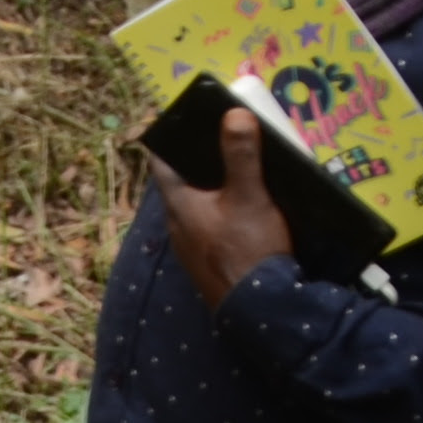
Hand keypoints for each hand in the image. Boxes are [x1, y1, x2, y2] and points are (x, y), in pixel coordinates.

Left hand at [162, 105, 296, 307]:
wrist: (260, 310)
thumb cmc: (247, 247)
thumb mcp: (248, 196)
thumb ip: (241, 155)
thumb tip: (234, 112)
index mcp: (177, 203)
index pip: (162, 162)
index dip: (171, 139)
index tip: (183, 121)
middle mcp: (176, 224)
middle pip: (181, 184)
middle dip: (199, 164)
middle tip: (221, 143)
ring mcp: (191, 248)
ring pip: (197, 209)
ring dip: (213, 191)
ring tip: (238, 174)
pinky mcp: (209, 264)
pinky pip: (210, 229)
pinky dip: (223, 215)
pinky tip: (245, 214)